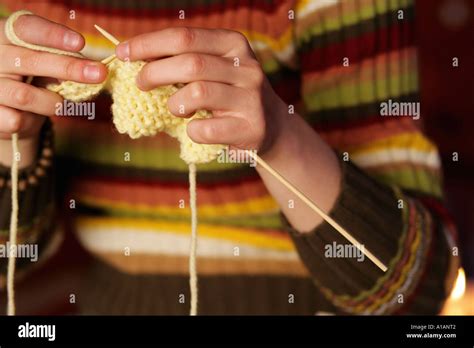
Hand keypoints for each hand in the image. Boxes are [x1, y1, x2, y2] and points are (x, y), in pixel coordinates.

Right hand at [0, 13, 106, 139]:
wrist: (8, 112)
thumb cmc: (32, 80)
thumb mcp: (45, 65)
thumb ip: (62, 62)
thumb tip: (93, 69)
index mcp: (6, 37)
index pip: (26, 28)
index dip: (53, 35)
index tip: (81, 43)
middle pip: (31, 60)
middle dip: (69, 68)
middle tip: (100, 73)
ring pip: (24, 95)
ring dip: (53, 102)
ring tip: (62, 105)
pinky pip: (16, 120)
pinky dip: (33, 121)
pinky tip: (33, 118)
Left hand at [116, 27, 287, 152]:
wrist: (272, 126)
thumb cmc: (229, 95)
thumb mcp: (215, 68)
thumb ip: (184, 60)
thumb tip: (133, 58)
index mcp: (234, 44)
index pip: (184, 36)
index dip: (148, 44)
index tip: (123, 53)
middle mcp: (246, 67)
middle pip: (189, 63)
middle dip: (154, 73)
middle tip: (140, 83)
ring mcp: (251, 98)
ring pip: (197, 93)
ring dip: (174, 103)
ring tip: (174, 108)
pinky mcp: (251, 128)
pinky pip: (206, 129)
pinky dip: (190, 130)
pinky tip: (194, 129)